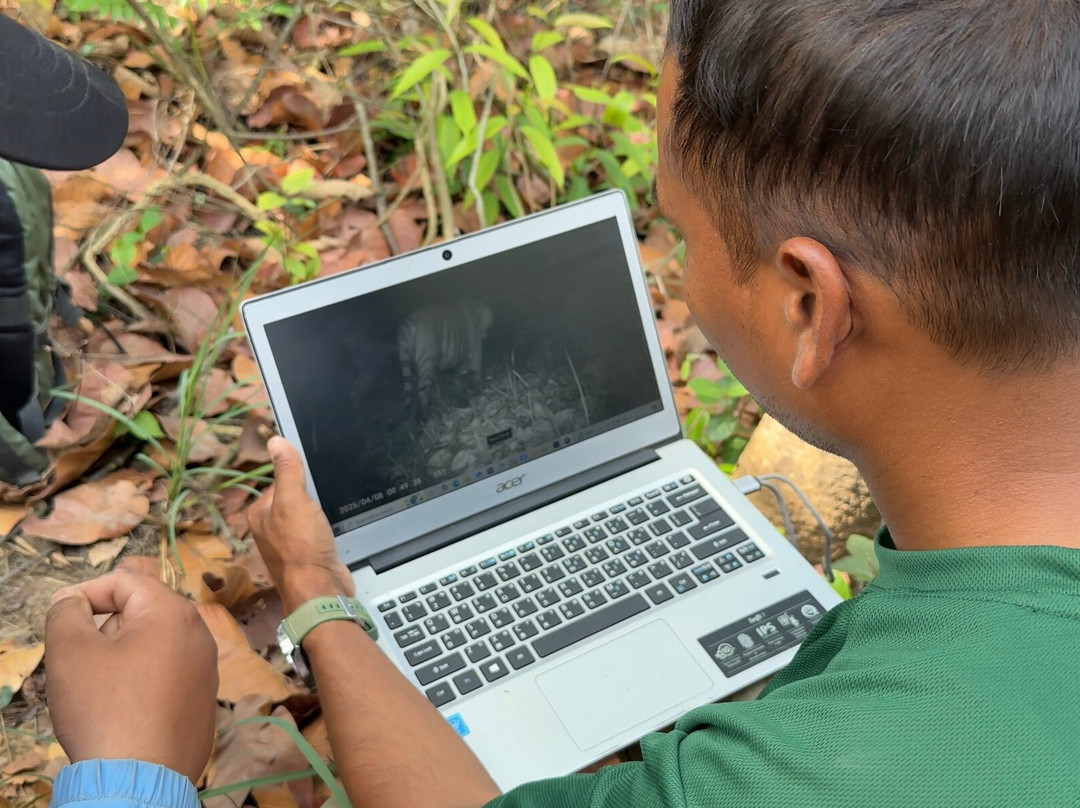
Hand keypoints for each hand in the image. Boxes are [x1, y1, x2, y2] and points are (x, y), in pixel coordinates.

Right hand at [45, 564, 217, 781]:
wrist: (141, 782)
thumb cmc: (106, 708)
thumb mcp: (72, 652)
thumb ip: (67, 613)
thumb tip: (72, 599)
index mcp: (174, 613)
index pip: (126, 581)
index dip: (86, 592)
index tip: (61, 617)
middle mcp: (200, 634)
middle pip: (142, 612)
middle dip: (105, 627)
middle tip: (77, 658)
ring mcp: (207, 669)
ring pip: (154, 646)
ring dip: (121, 656)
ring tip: (96, 687)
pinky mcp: (204, 701)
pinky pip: (167, 675)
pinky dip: (142, 681)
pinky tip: (121, 709)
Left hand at [249, 437, 353, 612]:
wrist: (320, 588)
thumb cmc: (302, 544)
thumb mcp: (294, 499)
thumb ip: (286, 470)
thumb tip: (275, 441)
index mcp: (259, 513)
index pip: (279, 481)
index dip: (298, 477)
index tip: (314, 478)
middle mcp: (269, 528)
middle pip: (293, 498)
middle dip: (310, 495)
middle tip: (325, 497)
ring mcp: (288, 543)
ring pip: (305, 515)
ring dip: (319, 512)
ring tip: (329, 513)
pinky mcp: (307, 554)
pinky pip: (315, 531)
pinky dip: (325, 528)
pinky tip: (333, 529)